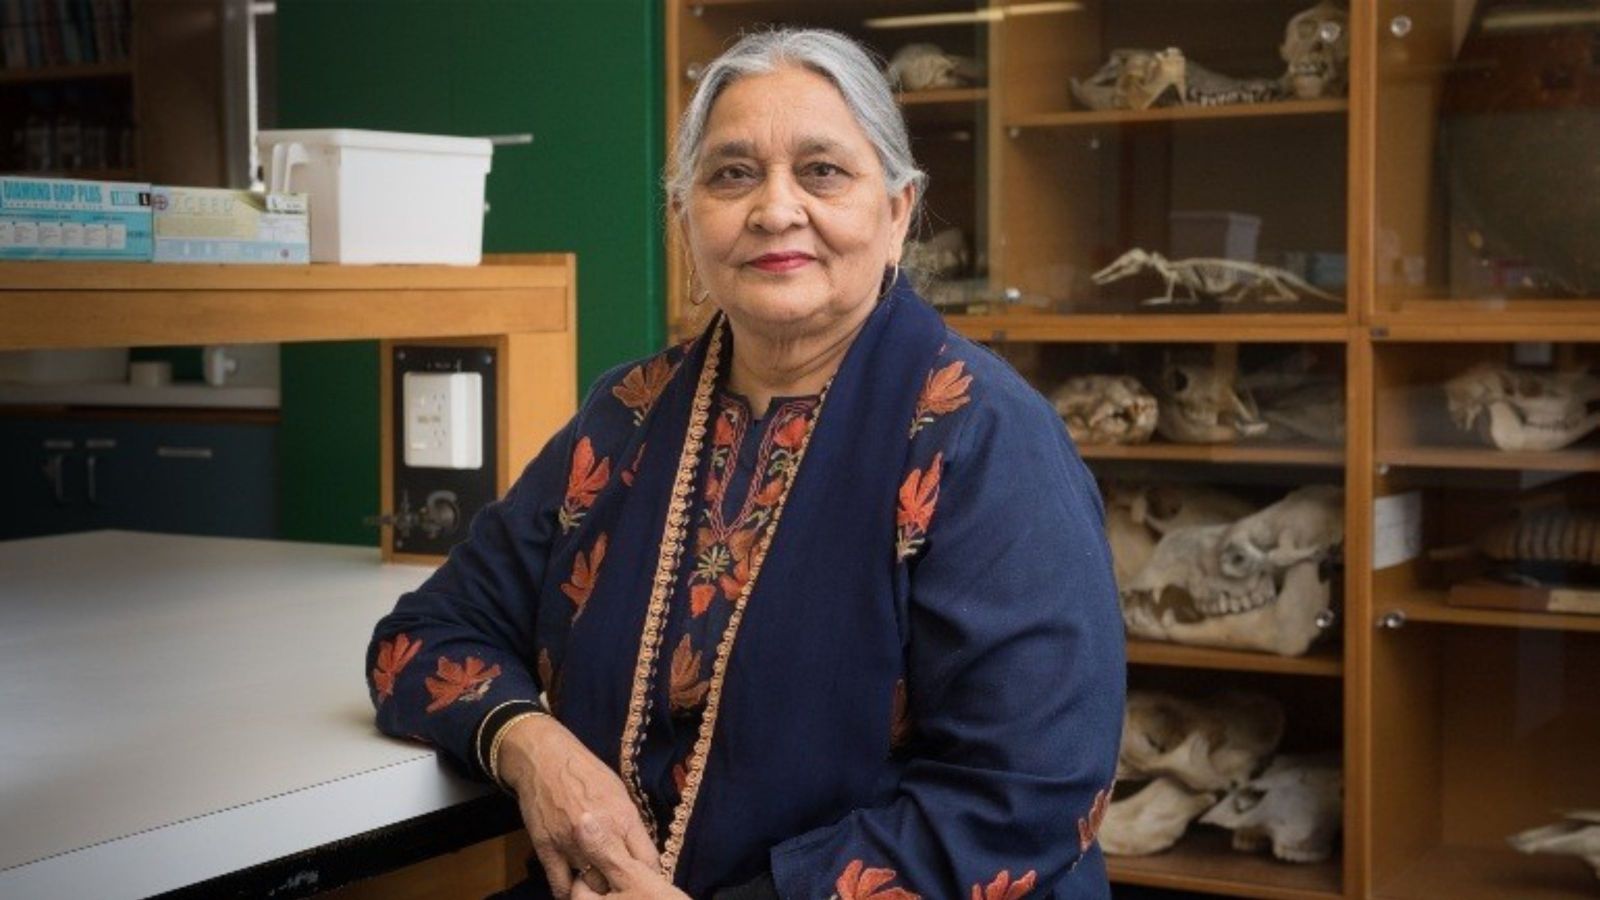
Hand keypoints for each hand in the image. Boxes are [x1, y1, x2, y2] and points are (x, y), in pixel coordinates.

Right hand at [497, 715, 659, 897]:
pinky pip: (560, 885)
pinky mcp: (547, 849)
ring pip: (592, 887)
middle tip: (622, 889)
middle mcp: (601, 834)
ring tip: (599, 888)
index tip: (646, 880)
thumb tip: (641, 854)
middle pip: (621, 880)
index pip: (648, 862)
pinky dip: (569, 893)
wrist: (545, 758)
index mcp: (624, 818)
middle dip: (624, 886)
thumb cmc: (586, 772)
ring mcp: (572, 843)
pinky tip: (574, 890)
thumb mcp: (619, 792)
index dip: (650, 876)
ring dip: (597, 889)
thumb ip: (630, 825)